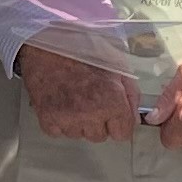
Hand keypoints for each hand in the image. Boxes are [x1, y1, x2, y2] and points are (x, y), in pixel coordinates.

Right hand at [14, 43, 139, 141]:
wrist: (47, 44)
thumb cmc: (83, 50)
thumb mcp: (118, 66)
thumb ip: (131, 95)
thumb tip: (134, 118)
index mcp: (112, 101)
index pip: (122, 134)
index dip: (118, 122)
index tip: (112, 112)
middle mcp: (90, 114)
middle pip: (100, 136)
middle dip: (98, 122)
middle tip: (90, 98)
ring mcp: (67, 119)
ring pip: (79, 135)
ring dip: (78, 122)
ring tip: (73, 97)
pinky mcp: (47, 120)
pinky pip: (59, 132)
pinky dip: (59, 121)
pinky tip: (60, 101)